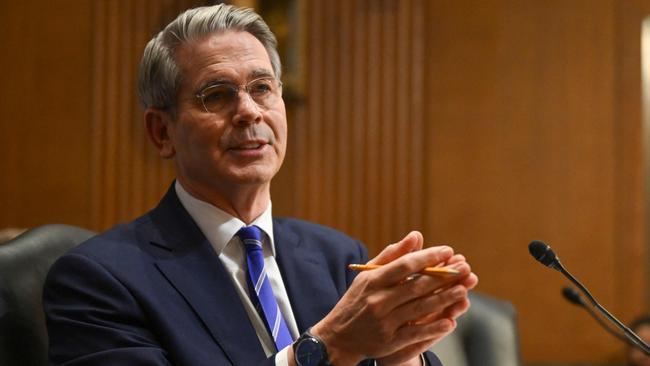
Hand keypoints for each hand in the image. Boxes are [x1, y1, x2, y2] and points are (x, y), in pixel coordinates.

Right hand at [310, 231, 477, 365]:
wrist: (338, 337)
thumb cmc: (357, 300)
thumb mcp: (367, 275)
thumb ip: (392, 255)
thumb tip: (416, 235)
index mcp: (372, 281)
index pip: (405, 265)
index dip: (428, 257)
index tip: (448, 250)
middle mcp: (378, 300)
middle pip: (416, 286)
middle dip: (443, 276)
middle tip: (464, 268)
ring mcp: (384, 322)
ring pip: (419, 308)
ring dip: (444, 299)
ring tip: (463, 290)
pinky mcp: (389, 342)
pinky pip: (415, 333)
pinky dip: (433, 328)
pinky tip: (450, 321)